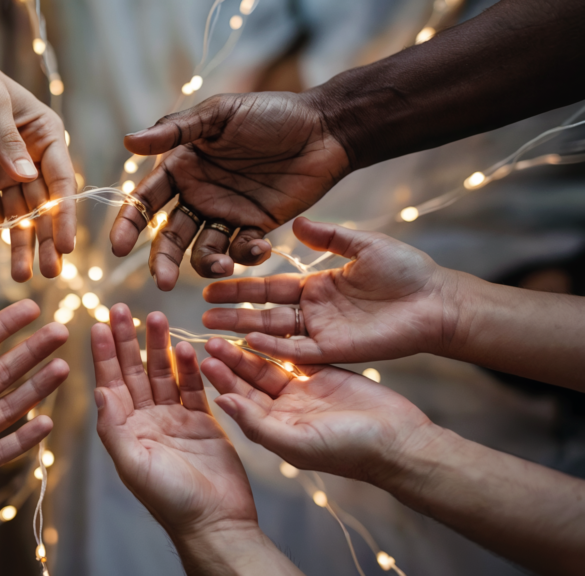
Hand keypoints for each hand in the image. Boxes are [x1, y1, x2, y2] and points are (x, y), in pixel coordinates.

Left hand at [91, 304, 257, 534]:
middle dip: (128, 339)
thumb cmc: (170, 500)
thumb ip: (114, 427)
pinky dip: (189, 368)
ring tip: (157, 316)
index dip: (104, 353)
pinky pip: (193, 388)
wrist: (215, 521)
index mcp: (125, 430)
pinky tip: (186, 347)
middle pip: (134, 371)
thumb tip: (98, 391)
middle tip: (122, 307)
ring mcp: (175, 419)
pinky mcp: (203, 422)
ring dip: (159, 346)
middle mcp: (146, 420)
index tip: (99, 324)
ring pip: (164, 374)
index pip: (110, 382)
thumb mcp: (133, 464)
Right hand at [111, 92, 349, 290]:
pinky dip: (245, 255)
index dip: (129, 224)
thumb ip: (176, 130)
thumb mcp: (220, 114)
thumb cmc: (271, 112)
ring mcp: (226, 213)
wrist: (325, 129)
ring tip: (222, 264)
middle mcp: (198, 194)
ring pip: (202, 251)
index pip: (146, 201)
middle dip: (162, 260)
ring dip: (206, 264)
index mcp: (182, 167)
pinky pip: (240, 250)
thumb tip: (128, 141)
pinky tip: (259, 245)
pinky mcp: (256, 227)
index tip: (118, 248)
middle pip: (169, 236)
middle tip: (162, 281)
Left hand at [201, 337, 435, 483]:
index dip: (223, 382)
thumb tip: (223, 403)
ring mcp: (303, 390)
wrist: (398, 442)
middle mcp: (283, 409)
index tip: (204, 361)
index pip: (240, 401)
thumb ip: (258, 423)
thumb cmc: (349, 451)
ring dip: (249, 350)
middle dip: (231, 361)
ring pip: (268, 364)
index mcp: (273, 429)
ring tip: (227, 331)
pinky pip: (295, 354)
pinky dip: (279, 342)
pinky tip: (261, 326)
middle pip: (250, 380)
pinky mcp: (323, 373)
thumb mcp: (297, 442)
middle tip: (210, 340)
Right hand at [203, 218, 461, 363]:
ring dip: (243, 332)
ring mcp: (322, 333)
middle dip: (231, 312)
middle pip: (263, 312)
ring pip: (274, 334)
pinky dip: (274, 348)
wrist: (438, 301)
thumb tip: (298, 221)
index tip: (209, 286)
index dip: (240, 287)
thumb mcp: (363, 246)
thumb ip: (329, 237)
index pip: (268, 287)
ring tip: (211, 331)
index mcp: (316, 286)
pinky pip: (298, 351)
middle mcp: (313, 312)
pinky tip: (250, 342)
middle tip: (200, 313)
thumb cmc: (406, 271)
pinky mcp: (335, 351)